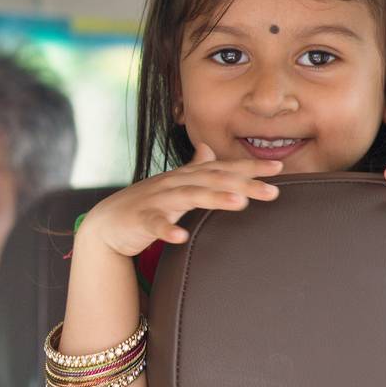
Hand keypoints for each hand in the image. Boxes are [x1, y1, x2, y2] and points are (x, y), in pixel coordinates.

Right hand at [82, 142, 282, 256]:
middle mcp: (173, 184)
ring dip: (214, 199)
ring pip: (188, 197)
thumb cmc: (144, 203)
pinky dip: (167, 229)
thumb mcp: (171, 184)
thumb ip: (193, 168)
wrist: (106, 222)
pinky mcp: (140, 220)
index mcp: (184, 177)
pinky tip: (181, 236)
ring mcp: (156, 200)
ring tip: (240, 204)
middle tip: (273, 191)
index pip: (221, 168)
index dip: (249, 168)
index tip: (279, 169)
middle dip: (243, 184)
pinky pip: (154, 224)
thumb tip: (209, 150)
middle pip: (212, 181)